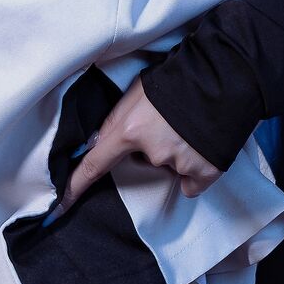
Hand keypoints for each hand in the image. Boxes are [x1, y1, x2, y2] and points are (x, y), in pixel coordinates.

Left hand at [50, 76, 221, 217]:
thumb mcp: (137, 92)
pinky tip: (200, 147)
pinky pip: (191, 182)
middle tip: (167, 121)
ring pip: (167, 166)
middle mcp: (152, 151)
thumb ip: (118, 119)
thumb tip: (101, 141)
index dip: (76, 185)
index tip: (61, 205)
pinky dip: (195, 169)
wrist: (222, 78)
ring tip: (188, 126)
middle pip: (141, 161)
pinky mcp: (203, 171)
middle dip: (149, 146)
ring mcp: (178, 163)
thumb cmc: (176, 80)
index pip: (94, 164)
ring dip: (174, 151)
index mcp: (129, 129)